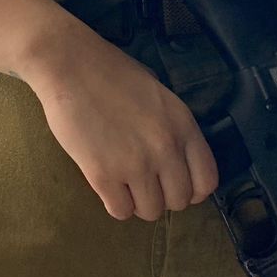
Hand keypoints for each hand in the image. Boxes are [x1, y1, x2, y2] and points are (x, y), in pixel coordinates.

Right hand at [22, 24, 218, 221]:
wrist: (69, 65)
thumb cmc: (111, 71)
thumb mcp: (157, 92)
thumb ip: (171, 125)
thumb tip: (174, 156)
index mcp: (182, 124)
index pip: (206, 180)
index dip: (192, 189)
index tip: (174, 183)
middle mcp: (165, 148)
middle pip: (179, 201)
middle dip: (163, 195)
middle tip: (144, 182)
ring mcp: (135, 164)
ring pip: (151, 211)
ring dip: (139, 202)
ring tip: (125, 183)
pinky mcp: (103, 175)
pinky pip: (121, 211)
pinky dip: (115, 203)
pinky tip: (108, 185)